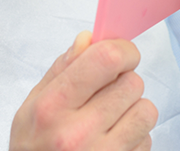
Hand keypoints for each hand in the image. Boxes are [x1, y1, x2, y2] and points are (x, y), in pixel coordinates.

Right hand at [10, 31, 156, 150]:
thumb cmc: (32, 147)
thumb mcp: (32, 105)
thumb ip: (61, 69)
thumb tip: (88, 39)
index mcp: (53, 106)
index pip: (106, 59)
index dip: (122, 49)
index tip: (121, 53)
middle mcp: (79, 132)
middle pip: (131, 82)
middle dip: (123, 81)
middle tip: (106, 91)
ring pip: (146, 110)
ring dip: (133, 108)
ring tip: (111, 117)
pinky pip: (147, 140)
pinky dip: (135, 136)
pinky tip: (113, 141)